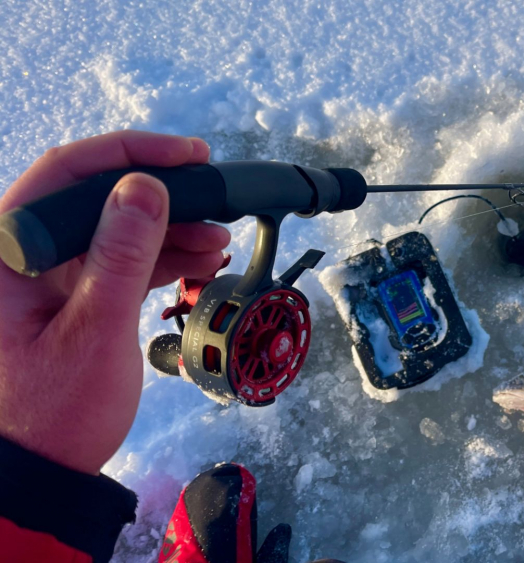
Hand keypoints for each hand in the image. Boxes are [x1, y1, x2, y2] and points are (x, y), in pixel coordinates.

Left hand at [0, 130, 230, 474]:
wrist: (38, 474)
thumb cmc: (52, 414)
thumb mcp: (94, 331)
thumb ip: (120, 256)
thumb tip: (145, 186)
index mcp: (8, 252)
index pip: (67, 173)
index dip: (134, 153)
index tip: (191, 156)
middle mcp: (21, 253)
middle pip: (95, 197)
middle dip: (163, 197)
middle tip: (217, 200)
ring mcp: (44, 276)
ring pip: (112, 228)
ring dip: (169, 229)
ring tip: (219, 241)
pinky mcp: (68, 298)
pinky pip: (117, 261)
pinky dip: (160, 258)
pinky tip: (199, 261)